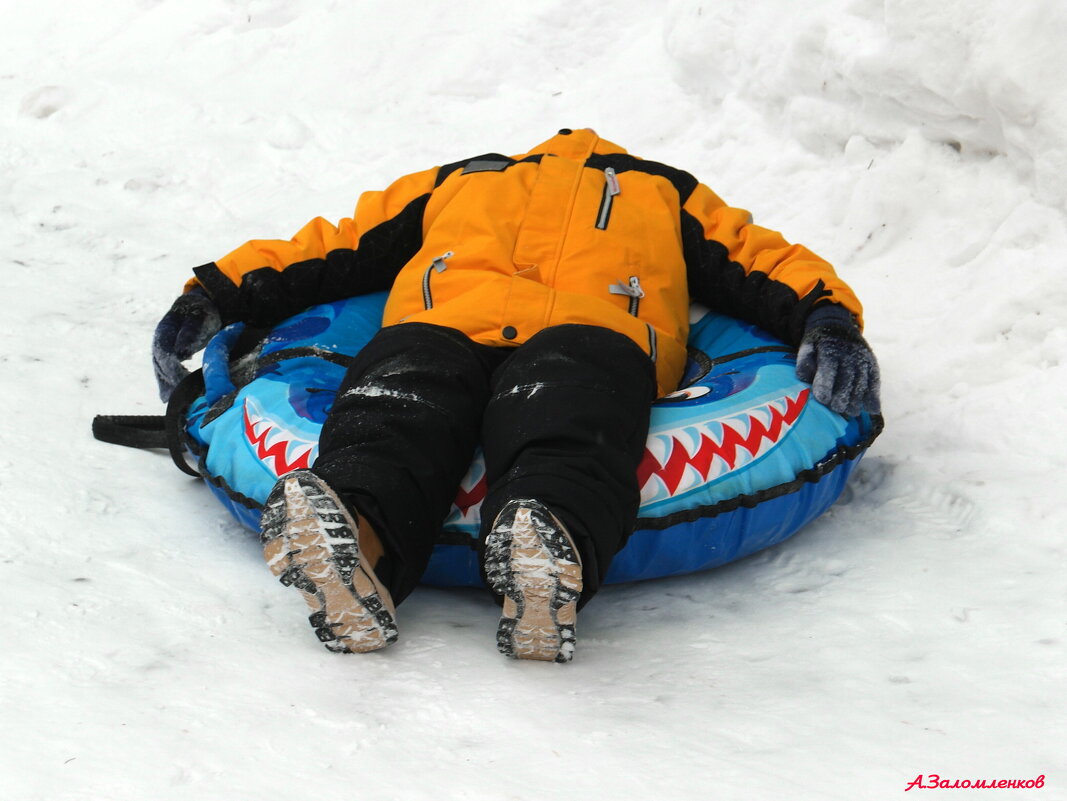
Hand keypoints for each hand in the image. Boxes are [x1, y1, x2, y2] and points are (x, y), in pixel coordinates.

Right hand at [152, 286, 221, 401]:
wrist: (201, 306)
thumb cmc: (202, 312)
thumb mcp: (199, 318)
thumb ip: (189, 334)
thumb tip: (181, 353)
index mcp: (165, 329)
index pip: (163, 351)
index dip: (170, 367)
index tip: (180, 380)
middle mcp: (160, 340)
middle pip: (159, 363)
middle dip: (167, 380)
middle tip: (178, 396)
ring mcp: (162, 347)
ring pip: (160, 369)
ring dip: (166, 384)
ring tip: (172, 400)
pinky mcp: (168, 355)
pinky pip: (165, 371)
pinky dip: (168, 383)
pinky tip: (171, 396)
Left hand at [795, 304, 880, 416]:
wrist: (837, 325)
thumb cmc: (817, 344)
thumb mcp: (807, 347)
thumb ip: (804, 362)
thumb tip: (804, 378)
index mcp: (829, 349)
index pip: (828, 368)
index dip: (826, 384)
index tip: (823, 400)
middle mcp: (848, 353)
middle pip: (847, 376)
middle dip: (843, 394)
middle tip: (838, 410)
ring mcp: (862, 358)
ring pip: (861, 380)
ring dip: (858, 398)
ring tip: (852, 413)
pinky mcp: (871, 362)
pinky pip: (874, 379)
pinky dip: (874, 395)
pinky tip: (873, 410)